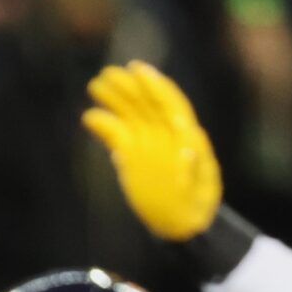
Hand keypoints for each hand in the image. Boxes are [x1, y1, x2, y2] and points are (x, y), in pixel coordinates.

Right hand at [82, 61, 222, 241]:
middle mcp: (164, 133)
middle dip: (128, 87)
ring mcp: (146, 142)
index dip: (154, 85)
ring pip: (129, 114)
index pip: (170, 105)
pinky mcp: (130, 155)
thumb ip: (195, 171)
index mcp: (184, 136)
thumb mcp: (202, 191)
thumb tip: (188, 150)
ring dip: (113, 98)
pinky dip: (103, 126)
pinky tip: (88, 117)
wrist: (182, 222)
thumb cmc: (197, 205)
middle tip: (106, 74)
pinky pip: (115, 136)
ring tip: (95, 85)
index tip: (138, 69)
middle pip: (146, 103)